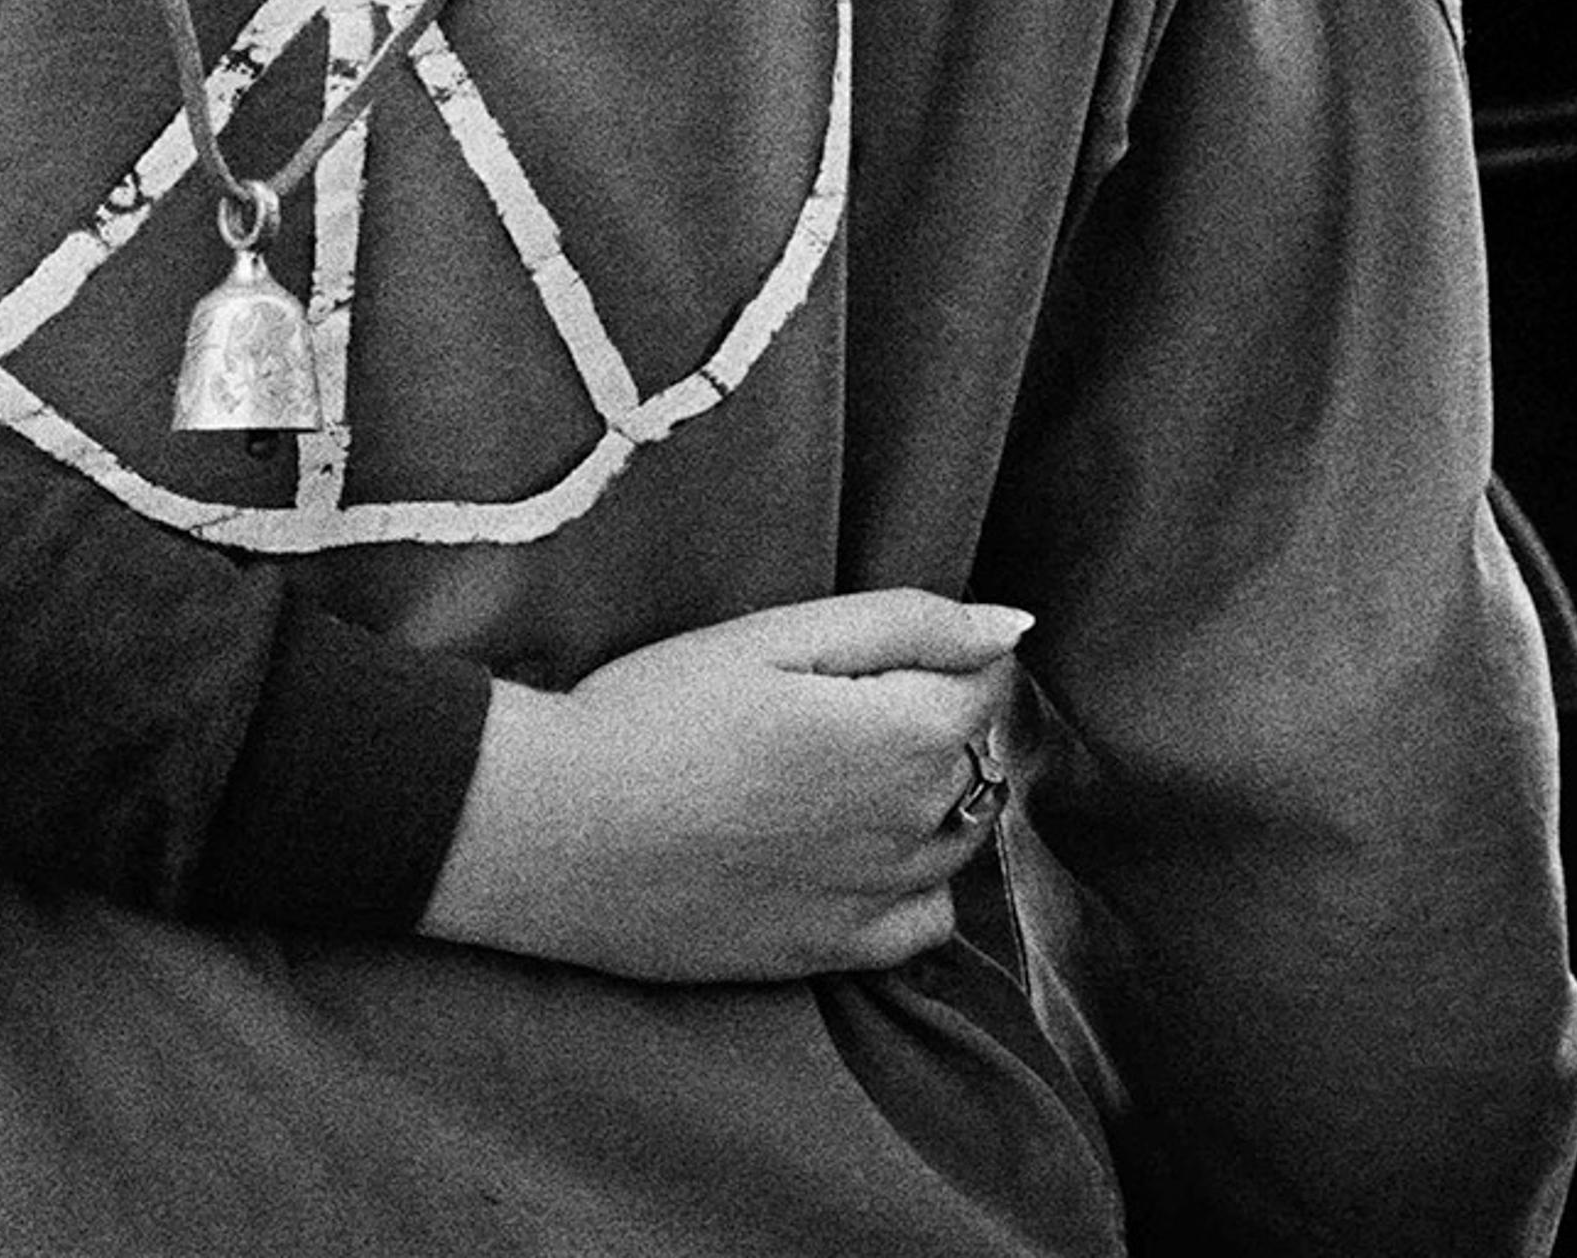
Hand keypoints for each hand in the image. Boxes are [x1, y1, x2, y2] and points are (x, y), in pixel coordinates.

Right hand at [420, 589, 1029, 981]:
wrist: (562, 827)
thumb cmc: (656, 709)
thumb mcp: (772, 635)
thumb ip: (904, 625)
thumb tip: (1014, 627)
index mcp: (906, 736)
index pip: (989, 685)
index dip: (940, 652)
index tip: (868, 647)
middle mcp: (914, 826)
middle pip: (978, 760)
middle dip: (937, 719)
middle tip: (834, 696)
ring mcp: (879, 898)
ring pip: (960, 839)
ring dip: (929, 795)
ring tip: (833, 763)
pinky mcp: (837, 950)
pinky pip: (926, 919)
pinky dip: (912, 880)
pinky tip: (848, 847)